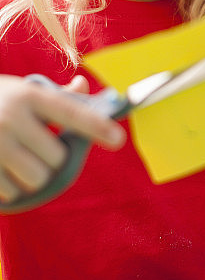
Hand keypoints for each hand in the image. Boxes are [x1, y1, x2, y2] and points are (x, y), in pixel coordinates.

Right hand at [0, 75, 125, 202]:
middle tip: (37, 149)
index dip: (96, 127)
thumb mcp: (21, 91)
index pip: (71, 112)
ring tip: (19, 161)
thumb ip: (53, 96)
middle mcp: (12, 117)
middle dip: (53, 159)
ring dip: (34, 177)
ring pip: (37, 178)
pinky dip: (12, 188)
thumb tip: (83, 86)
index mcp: (29, 96)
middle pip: (57, 158)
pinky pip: (13, 192)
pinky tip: (2, 170)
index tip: (118, 139)